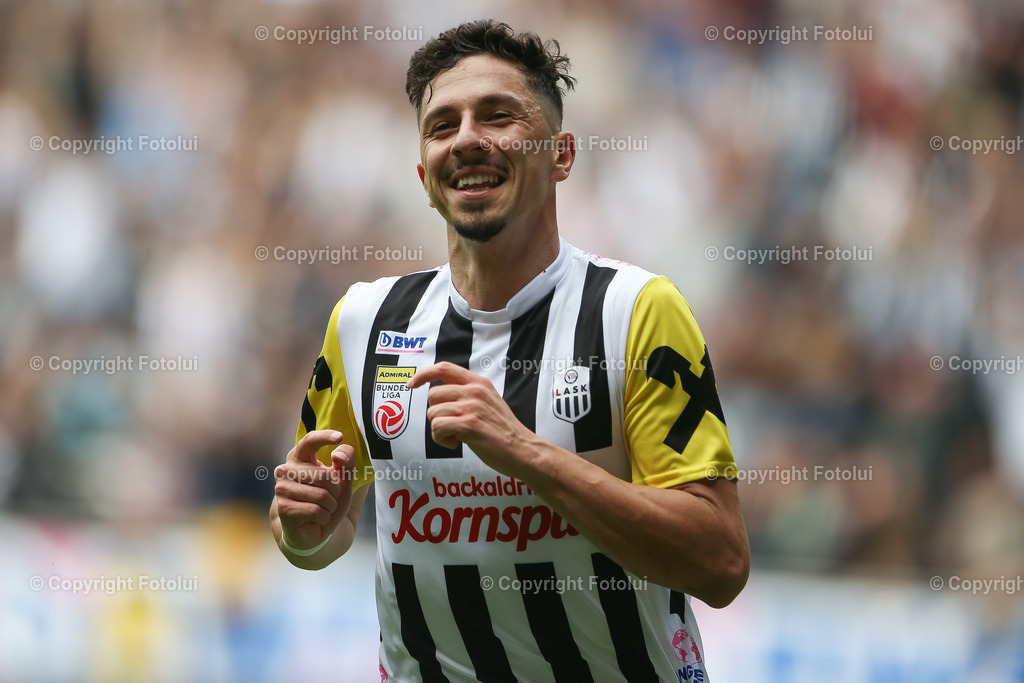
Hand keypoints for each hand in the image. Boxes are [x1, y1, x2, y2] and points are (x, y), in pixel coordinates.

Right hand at [273, 430, 355, 551]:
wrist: (314, 529)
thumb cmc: (327, 500)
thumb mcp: (343, 480)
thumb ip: (347, 462)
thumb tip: (338, 454)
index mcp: (300, 457)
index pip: (310, 441)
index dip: (324, 437)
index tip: (340, 436)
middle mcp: (285, 470)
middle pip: (322, 475)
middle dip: (335, 490)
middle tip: (331, 497)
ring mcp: (281, 489)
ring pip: (321, 495)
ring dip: (330, 505)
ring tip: (323, 508)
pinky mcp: (283, 508)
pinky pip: (316, 511)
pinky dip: (324, 517)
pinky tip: (316, 519)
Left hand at [407, 362, 533, 476]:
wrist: (523, 450)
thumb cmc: (503, 431)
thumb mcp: (489, 402)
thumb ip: (468, 394)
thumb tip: (441, 395)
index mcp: (479, 382)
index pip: (443, 368)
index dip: (423, 374)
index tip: (411, 384)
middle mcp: (475, 391)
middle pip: (433, 395)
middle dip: (436, 414)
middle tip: (452, 426)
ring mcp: (472, 407)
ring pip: (433, 413)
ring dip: (439, 430)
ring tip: (457, 437)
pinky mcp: (469, 424)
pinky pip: (437, 428)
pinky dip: (442, 440)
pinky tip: (457, 443)